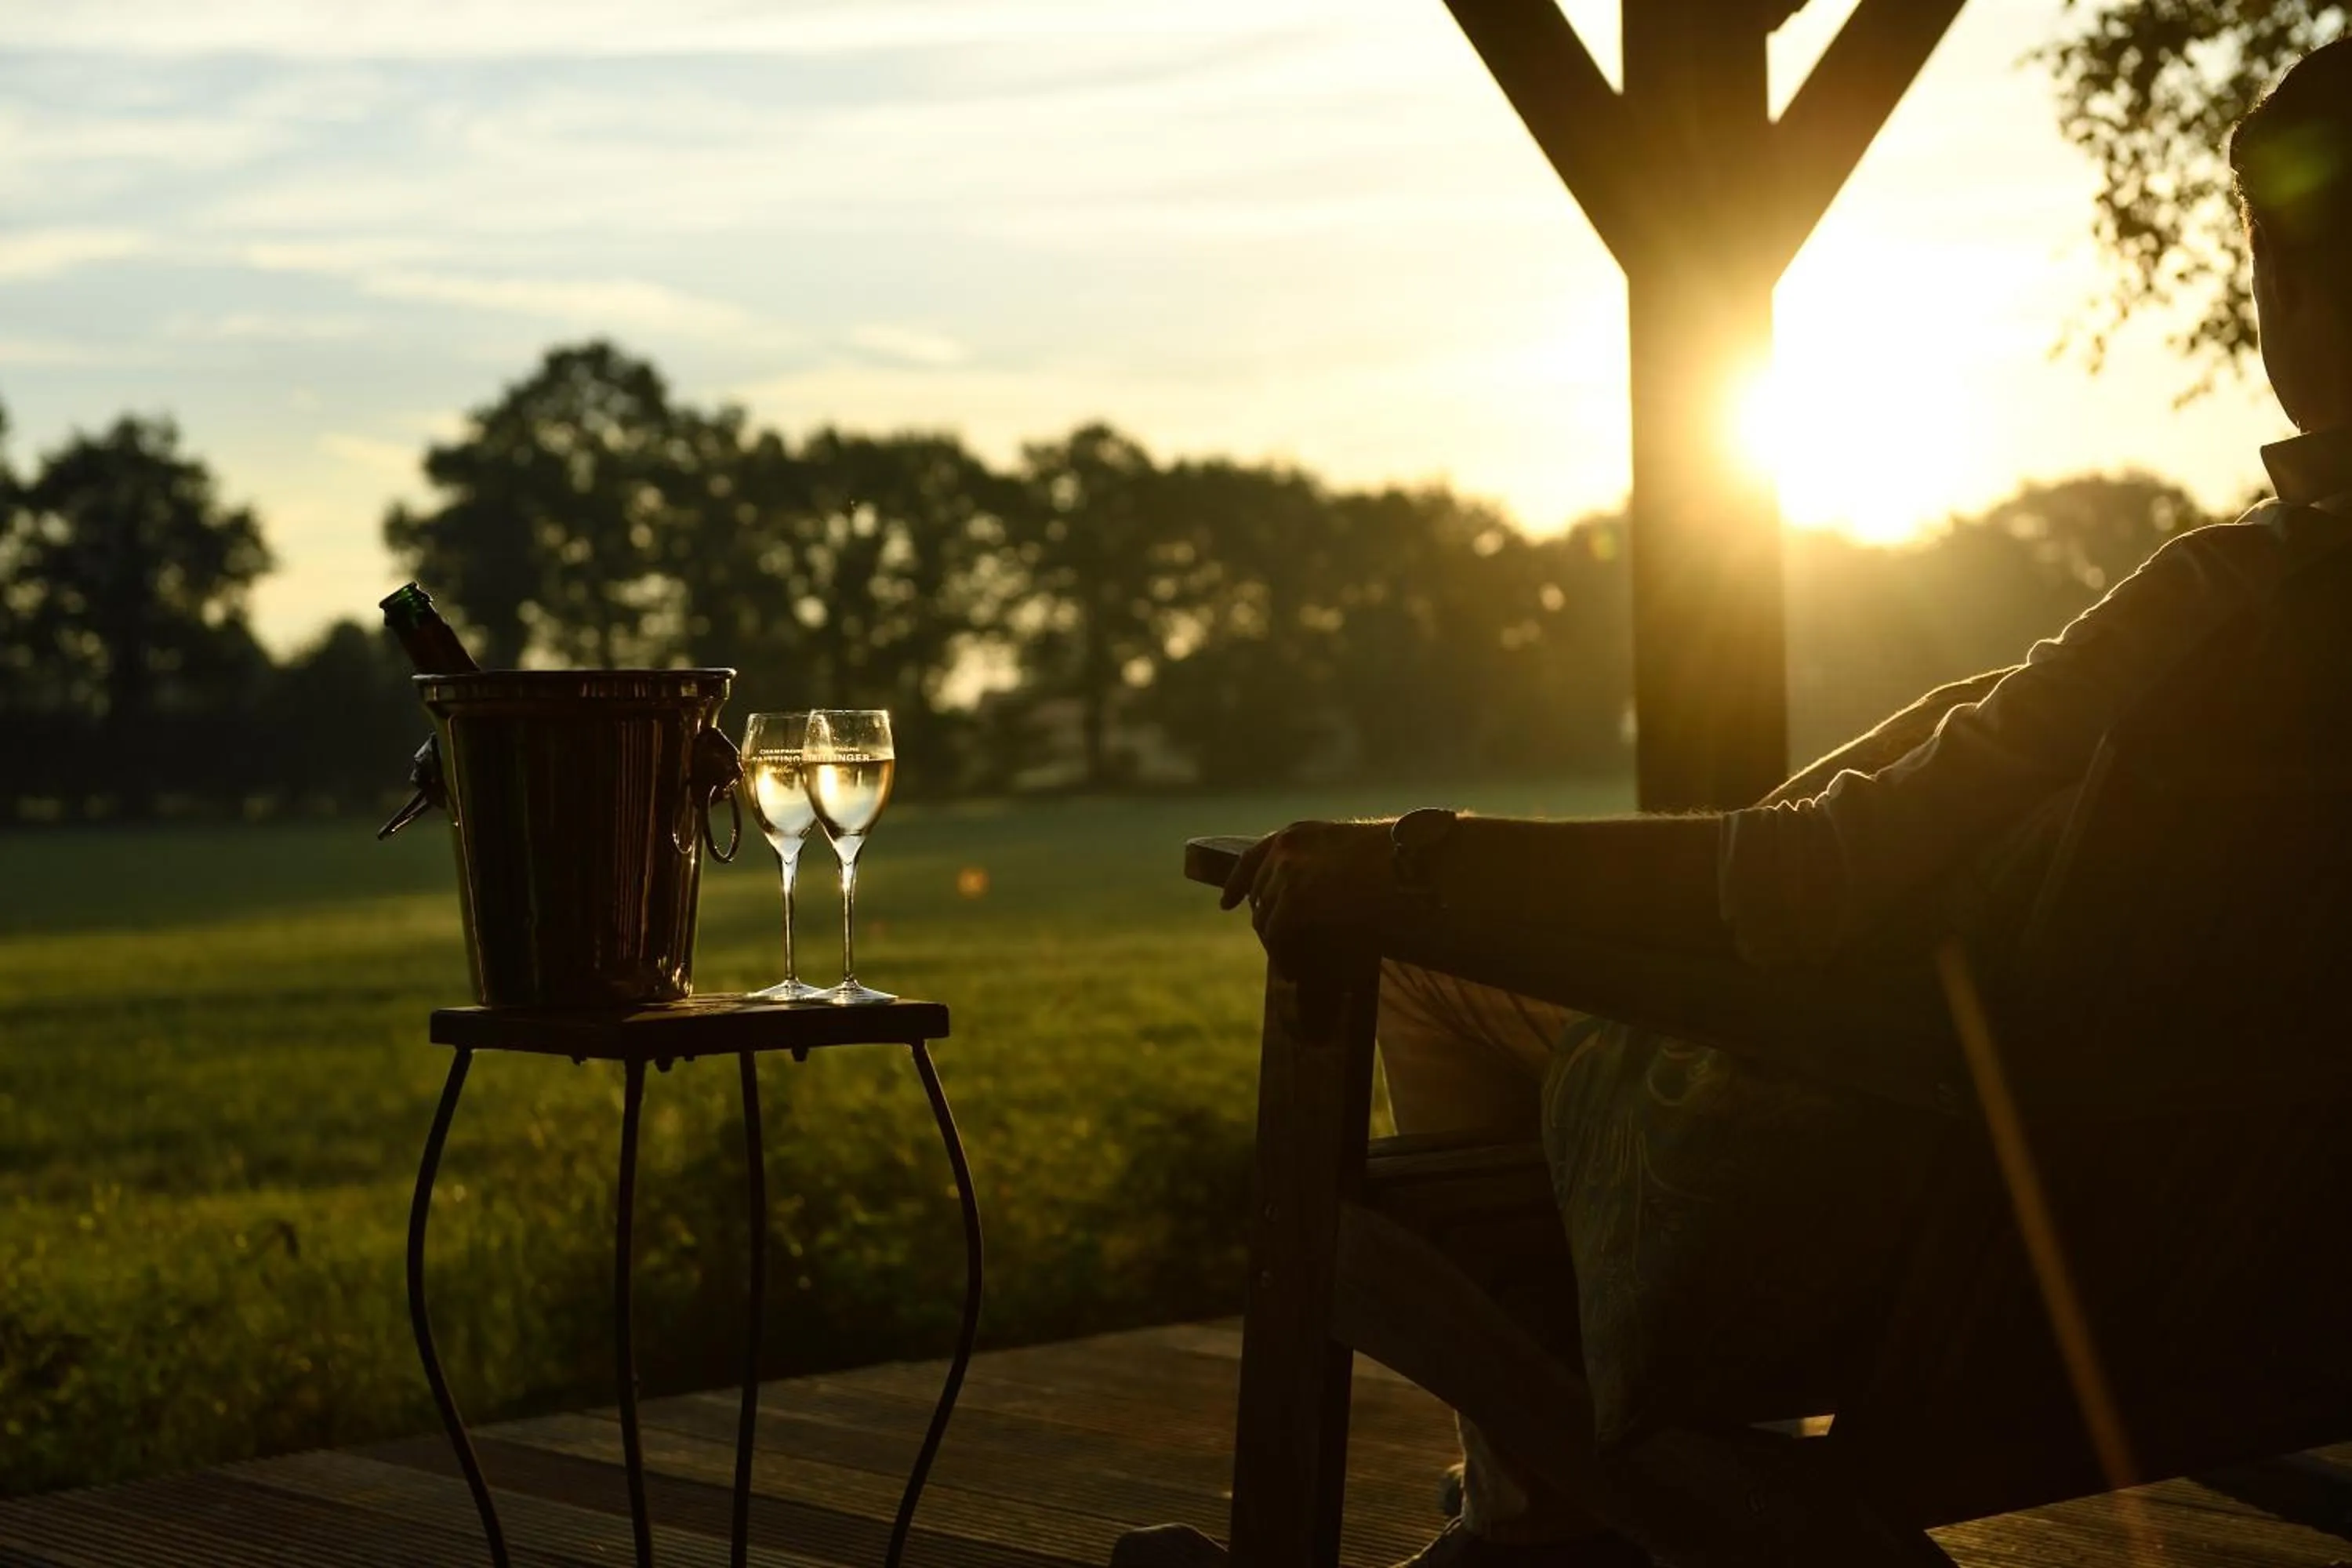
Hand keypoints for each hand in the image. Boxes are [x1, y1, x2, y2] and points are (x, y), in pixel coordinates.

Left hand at [1219, 819, 1395, 973]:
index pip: (1252, 857)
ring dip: (1276, 945)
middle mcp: (1285, 849)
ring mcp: (1287, 872)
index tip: (1227, 903)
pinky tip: (1294, 971)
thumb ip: (1323, 865)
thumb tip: (1313, 896)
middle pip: (1258, 894)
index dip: (1237, 882)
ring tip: (1290, 966)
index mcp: (1298, 833)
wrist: (1409, 864)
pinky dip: (1283, 956)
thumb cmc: (1395, 861)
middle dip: (1266, 922)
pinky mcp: (1294, 899)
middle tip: (1280, 947)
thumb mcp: (1348, 852)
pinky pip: (1277, 936)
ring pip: (1264, 919)